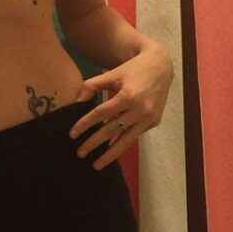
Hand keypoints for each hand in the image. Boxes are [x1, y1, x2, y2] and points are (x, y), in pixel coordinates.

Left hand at [68, 45, 173, 169]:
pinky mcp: (153, 122)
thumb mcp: (111, 74)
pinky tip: (111, 153)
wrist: (160, 66)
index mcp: (127, 96)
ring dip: (110, 154)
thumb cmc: (131, 70)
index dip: (85, 124)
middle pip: (111, 130)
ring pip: (125, 140)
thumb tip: (76, 101)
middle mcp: (139, 109)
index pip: (101, 113)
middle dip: (94, 143)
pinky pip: (134, 137)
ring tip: (96, 164)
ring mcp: (148, 118)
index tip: (72, 134)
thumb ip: (92, 86)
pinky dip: (122, 145)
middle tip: (80, 153)